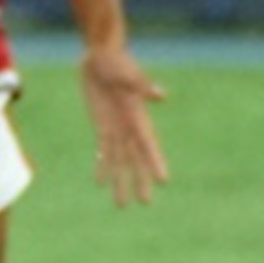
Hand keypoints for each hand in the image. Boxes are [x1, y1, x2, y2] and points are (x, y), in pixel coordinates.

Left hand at [77, 41, 168, 206]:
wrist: (100, 57)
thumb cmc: (117, 61)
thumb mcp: (128, 73)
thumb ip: (141, 85)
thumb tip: (161, 95)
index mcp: (139, 115)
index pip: (148, 144)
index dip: (155, 162)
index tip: (163, 181)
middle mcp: (129, 127)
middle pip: (136, 159)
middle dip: (140, 180)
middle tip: (146, 203)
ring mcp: (115, 129)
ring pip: (119, 161)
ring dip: (120, 181)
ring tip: (121, 205)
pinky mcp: (101, 126)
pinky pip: (102, 152)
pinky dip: (102, 167)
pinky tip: (100, 183)